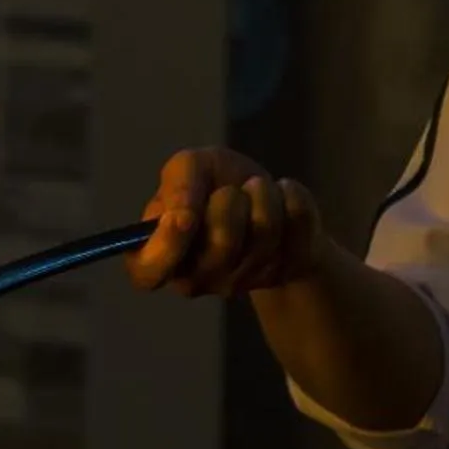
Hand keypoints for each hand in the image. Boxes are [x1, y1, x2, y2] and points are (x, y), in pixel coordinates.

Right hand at [127, 147, 323, 296]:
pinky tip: (282, 200)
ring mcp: (246, 281)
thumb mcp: (189, 167)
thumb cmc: (214, 183)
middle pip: (222, 244)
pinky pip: (299, 222)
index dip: (166, 247)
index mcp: (159, 256)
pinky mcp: (289, 269)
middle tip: (229, 193)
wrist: (264, 198)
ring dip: (262, 193)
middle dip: (229, 200)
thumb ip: (178, 182)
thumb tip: (181, 213)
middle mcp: (198, 279)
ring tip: (256, 191)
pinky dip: (292, 194)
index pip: (148, 273)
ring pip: (265, 231)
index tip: (183, 218)